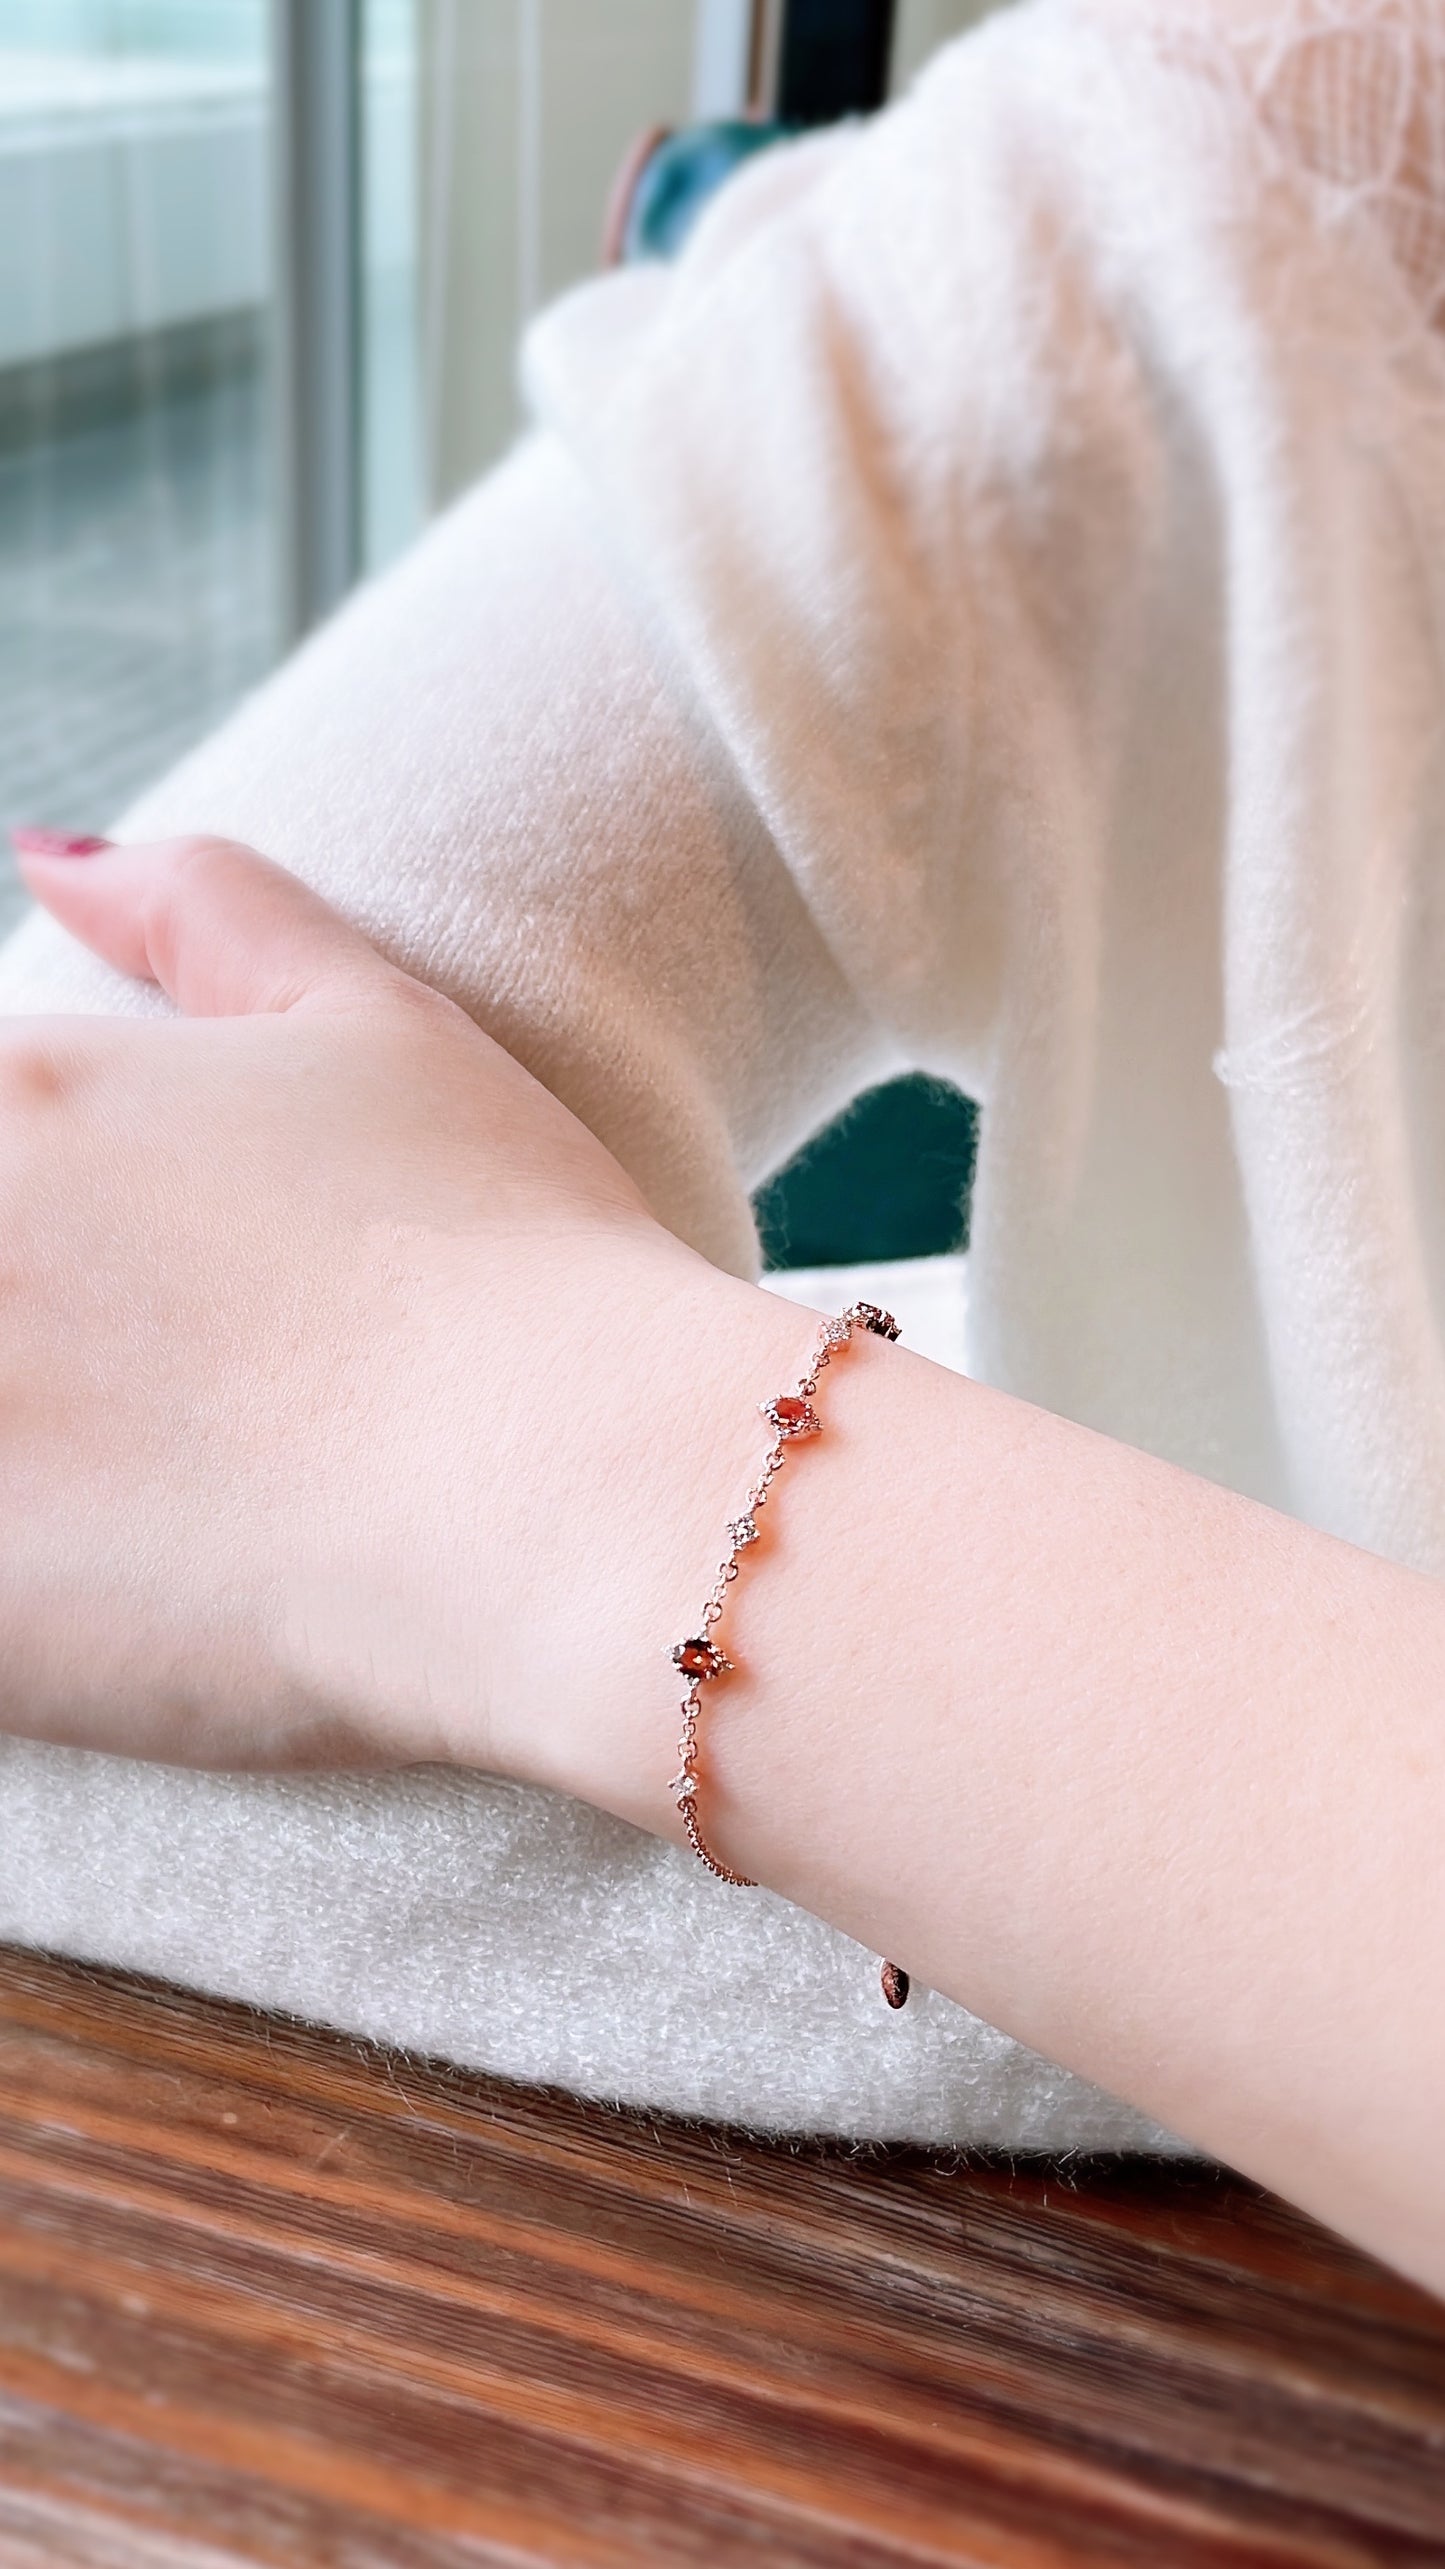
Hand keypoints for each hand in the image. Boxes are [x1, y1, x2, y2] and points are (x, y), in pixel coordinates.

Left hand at [1, 832, 782, 1782]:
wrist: (591, 1501)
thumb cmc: (511, 1263)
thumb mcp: (377, 1027)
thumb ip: (203, 913)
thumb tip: (48, 858)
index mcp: (13, 1097)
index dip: (45, 1243)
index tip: (140, 1301)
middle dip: (36, 1348)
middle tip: (166, 1410)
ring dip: (35, 1464)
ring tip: (164, 1501)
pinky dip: (34, 1612)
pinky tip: (148, 1604)